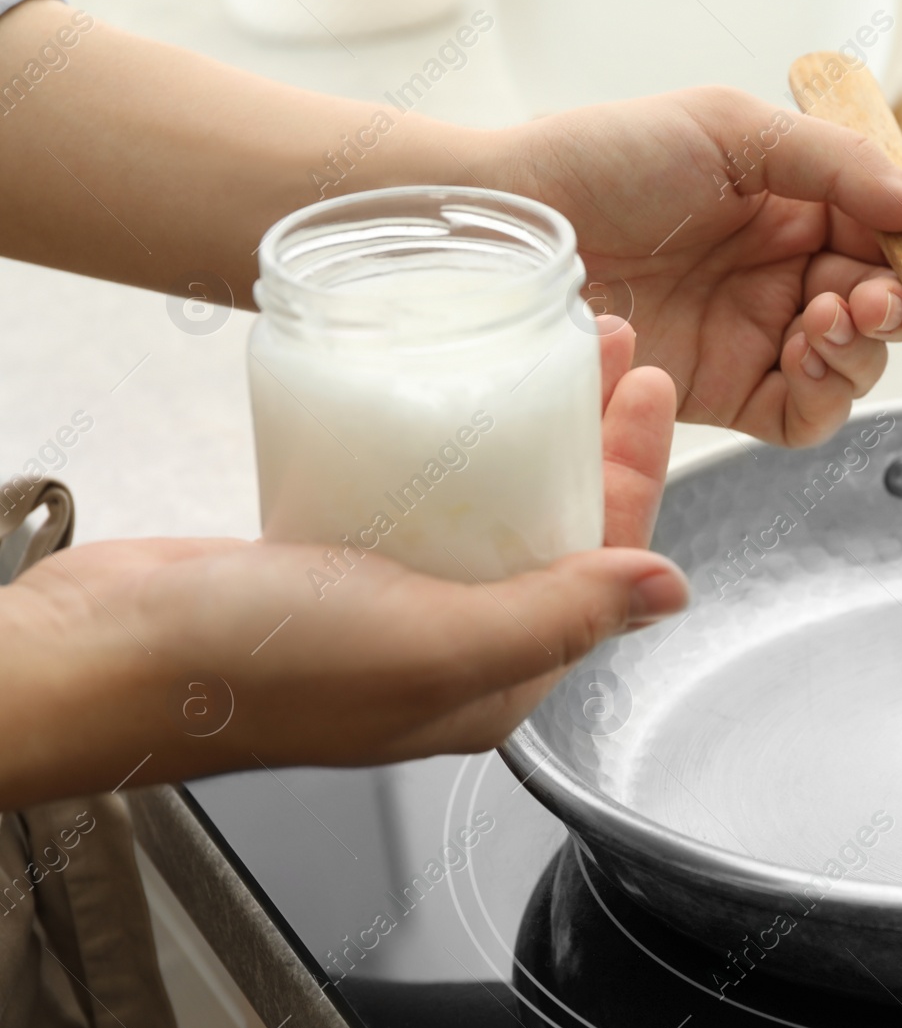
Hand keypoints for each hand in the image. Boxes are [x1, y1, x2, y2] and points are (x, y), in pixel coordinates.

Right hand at [0, 324, 688, 807]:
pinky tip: (464, 388)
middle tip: (617, 351)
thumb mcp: (434, 642)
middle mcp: (457, 645)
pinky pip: (423, 493)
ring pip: (496, 503)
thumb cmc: (259, 667)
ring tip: (554, 347)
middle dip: (597, 440)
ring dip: (534, 428)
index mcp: (497, 680)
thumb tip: (670, 593)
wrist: (105, 656)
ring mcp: (397, 601)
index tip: (653, 392)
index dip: (637, 479)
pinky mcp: (339, 557)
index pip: (602, 572)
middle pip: (558, 527)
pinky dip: (456, 439)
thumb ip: (555, 616)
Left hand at [492, 87, 901, 446]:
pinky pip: (805, 412)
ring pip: (857, 362)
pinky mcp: (726, 393)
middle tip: (876, 296)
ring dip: (865, 346)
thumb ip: (841, 169)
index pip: (892, 235)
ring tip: (828, 316)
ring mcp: (757, 334)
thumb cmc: (603, 159)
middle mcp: (784, 271)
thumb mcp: (731, 133)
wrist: (511, 228)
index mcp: (794, 202)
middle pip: (887, 304)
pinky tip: (806, 356)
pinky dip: (826, 393)